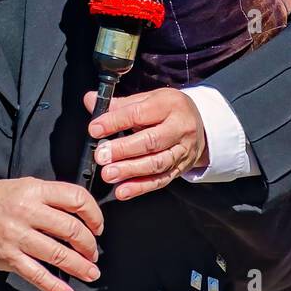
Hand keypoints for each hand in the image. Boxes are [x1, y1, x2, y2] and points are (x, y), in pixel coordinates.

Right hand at [0, 178, 103, 290]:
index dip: (94, 214)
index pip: (76, 198)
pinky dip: (55, 288)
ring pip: (58, 254)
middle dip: (89, 245)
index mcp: (34, 191)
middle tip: (93, 253)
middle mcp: (27, 212)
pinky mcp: (8, 258)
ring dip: (80, 267)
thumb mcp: (22, 187)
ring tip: (90, 272)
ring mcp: (17, 236)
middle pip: (72, 229)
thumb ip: (48, 197)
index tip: (97, 226)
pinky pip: (37, 275)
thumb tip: (77, 212)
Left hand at [85, 87, 208, 200]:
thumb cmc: (168, 110)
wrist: (201, 125)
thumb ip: (119, 104)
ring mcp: (183, 150)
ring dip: (131, 171)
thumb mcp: (148, 99)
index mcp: (169, 104)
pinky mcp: (181, 169)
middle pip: (151, 141)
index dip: (115, 122)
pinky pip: (161, 180)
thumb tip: (90, 100)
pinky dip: (140, 187)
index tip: (95, 129)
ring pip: (157, 163)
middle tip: (101, 156)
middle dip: (123, 150)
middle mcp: (180, 128)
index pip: (139, 113)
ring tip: (109, 174)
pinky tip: (123, 190)